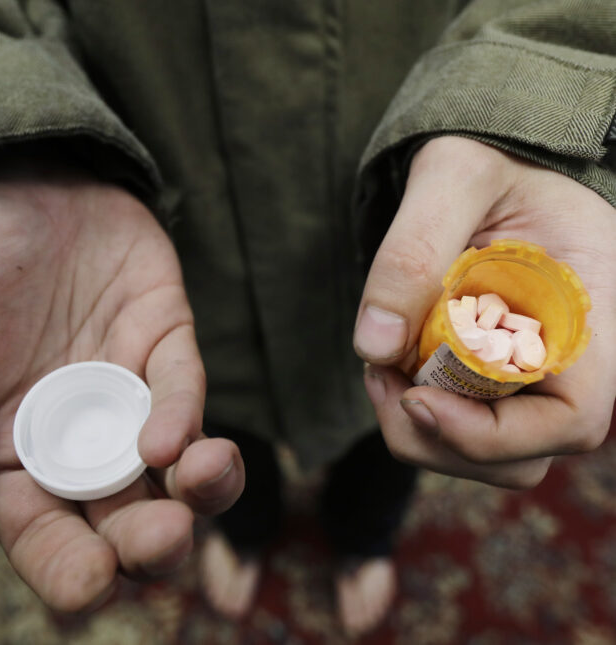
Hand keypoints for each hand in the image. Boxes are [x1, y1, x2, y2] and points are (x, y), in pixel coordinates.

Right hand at [0, 161, 243, 610]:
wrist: (18, 185)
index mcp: (16, 453)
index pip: (47, 534)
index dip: (69, 567)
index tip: (92, 586)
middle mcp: (81, 432)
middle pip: (126, 510)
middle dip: (150, 539)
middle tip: (163, 545)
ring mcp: (129, 387)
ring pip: (176, 462)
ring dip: (195, 492)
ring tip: (193, 500)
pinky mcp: (166, 339)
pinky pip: (182, 387)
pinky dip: (180, 415)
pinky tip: (174, 439)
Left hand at [354, 136, 615, 488]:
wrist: (502, 164)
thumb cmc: (494, 160)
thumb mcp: (454, 176)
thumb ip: (413, 250)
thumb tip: (375, 346)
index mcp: (591, 315)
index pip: (571, 418)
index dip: (492, 436)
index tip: (416, 399)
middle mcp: (572, 362)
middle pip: (516, 455)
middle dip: (436, 437)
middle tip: (381, 375)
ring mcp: (535, 376)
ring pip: (485, 452)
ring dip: (420, 429)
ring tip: (382, 365)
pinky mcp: (500, 377)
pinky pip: (462, 423)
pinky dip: (417, 412)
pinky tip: (391, 363)